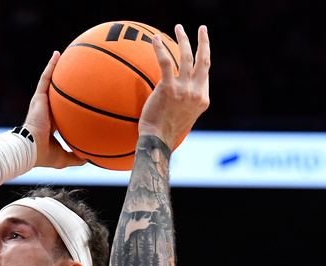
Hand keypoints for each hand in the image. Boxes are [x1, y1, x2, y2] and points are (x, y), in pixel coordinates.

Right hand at [24, 51, 85, 169]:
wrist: (29, 149)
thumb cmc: (43, 155)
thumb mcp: (64, 157)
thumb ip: (76, 157)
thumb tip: (90, 160)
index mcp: (50, 123)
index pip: (60, 111)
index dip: (66, 105)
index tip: (75, 99)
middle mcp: (45, 110)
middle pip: (55, 93)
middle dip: (62, 83)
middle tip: (73, 72)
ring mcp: (41, 103)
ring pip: (49, 82)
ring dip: (55, 68)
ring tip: (64, 55)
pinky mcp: (38, 98)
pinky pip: (45, 79)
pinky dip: (50, 66)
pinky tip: (57, 54)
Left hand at [138, 25, 210, 145]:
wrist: (158, 142)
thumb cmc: (164, 134)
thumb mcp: (183, 118)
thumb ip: (184, 104)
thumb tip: (177, 97)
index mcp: (202, 99)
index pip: (205, 74)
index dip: (203, 60)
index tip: (200, 50)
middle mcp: (197, 92)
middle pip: (204, 60)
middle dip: (204, 42)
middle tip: (202, 28)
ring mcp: (184, 90)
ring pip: (187, 57)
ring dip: (184, 39)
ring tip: (179, 27)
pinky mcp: (168, 88)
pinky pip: (165, 62)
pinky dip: (160, 48)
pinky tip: (155, 39)